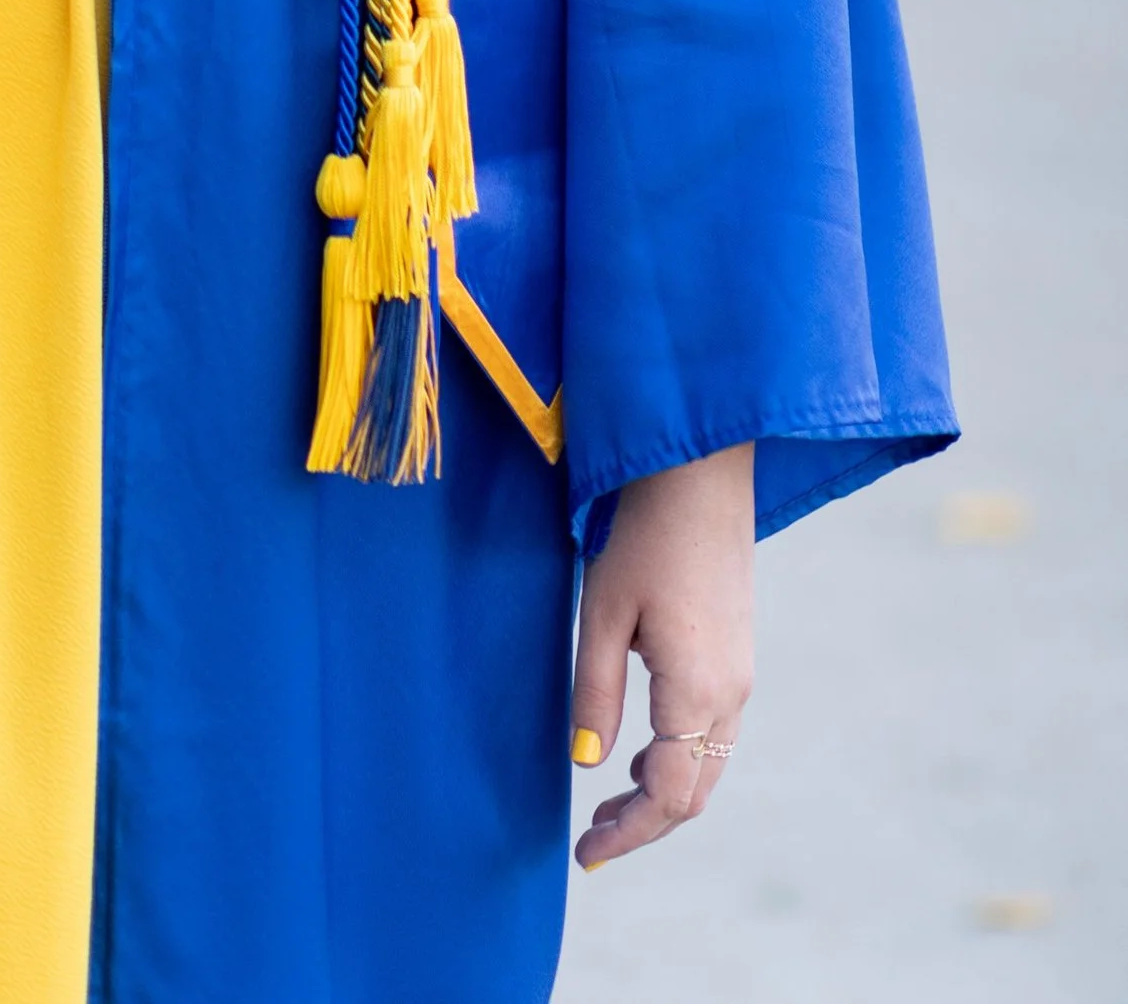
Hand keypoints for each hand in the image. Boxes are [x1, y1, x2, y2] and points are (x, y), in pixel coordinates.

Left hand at [569, 442, 752, 870]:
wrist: (702, 472)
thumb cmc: (644, 535)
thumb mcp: (602, 612)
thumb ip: (595, 693)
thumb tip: (588, 765)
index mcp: (698, 691)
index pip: (670, 796)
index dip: (630, 834)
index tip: (586, 857)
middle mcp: (731, 695)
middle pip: (694, 792)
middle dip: (643, 823)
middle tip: (590, 840)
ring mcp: (741, 676)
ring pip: (707, 766)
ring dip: (660, 791)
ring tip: (606, 802)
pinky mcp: (737, 654)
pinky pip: (713, 733)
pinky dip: (678, 757)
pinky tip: (640, 749)